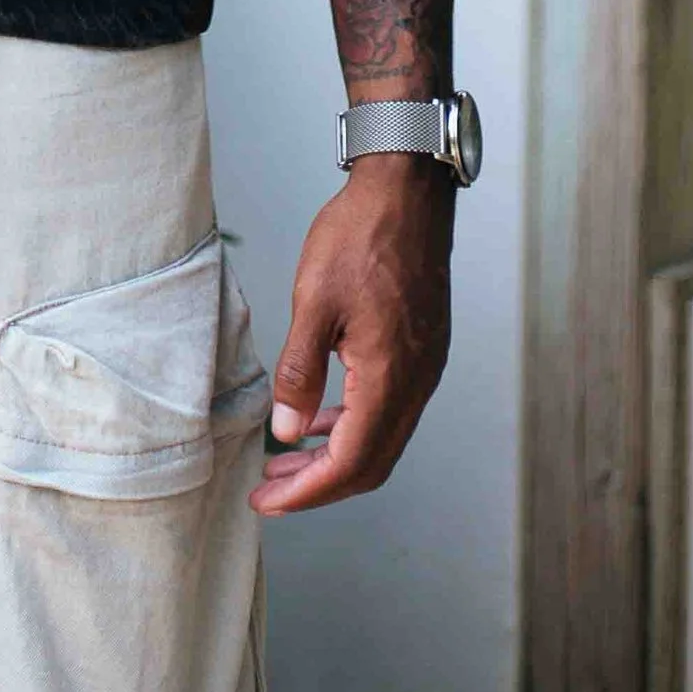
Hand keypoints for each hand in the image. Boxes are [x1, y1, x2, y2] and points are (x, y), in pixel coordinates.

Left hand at [251, 158, 451, 516]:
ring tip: (288, 461)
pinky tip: (323, 417)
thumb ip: (300, 371)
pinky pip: (391, 410)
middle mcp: (416, 383)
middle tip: (271, 491)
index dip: (307, 492)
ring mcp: (424, 368)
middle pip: (371, 464)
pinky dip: (355, 426)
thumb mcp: (314, 299)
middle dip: (318, 485)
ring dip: (336, 457)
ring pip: (382, 439)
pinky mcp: (423, 350)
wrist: (408, 189)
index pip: (350, 462)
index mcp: (390, 376)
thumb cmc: (362, 234)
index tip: (268, 502)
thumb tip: (287, 432)